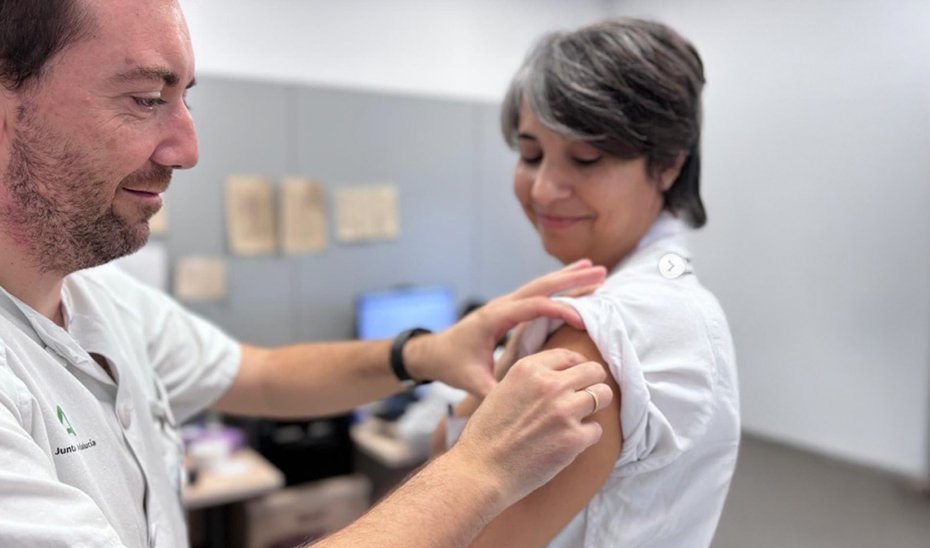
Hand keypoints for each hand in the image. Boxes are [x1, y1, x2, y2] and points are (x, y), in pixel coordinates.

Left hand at [406, 260, 605, 395]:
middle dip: (572, 279)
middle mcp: (501, 305)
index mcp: (494, 318)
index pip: (533, 307)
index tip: (583, 320)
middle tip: (601, 272)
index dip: (559, 310)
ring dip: (568, 278)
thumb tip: (516, 405)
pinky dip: (558, 288)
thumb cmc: (450, 364)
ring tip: (595, 270)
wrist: (432, 352)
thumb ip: (492, 391)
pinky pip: (537, 295)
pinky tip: (575, 286)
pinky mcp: (507, 310)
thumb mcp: (469, 380)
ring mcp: (504, 305)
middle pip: (541, 286)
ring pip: (540, 285)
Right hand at [450, 349, 612, 506]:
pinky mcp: (574, 438)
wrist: (481, 470)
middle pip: (594, 370)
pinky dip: (586, 437)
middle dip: (592, 383)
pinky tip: (569, 443)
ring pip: (603, 395)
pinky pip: (597, 430)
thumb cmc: (487, 434)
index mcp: (529, 369)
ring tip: (580, 419)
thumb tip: (559, 375)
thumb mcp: (502, 390)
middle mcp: (550, 385)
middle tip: (585, 397)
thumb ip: (531, 379)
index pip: (569, 356)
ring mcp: (565, 411)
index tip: (576, 379)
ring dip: (595, 407)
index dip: (576, 368)